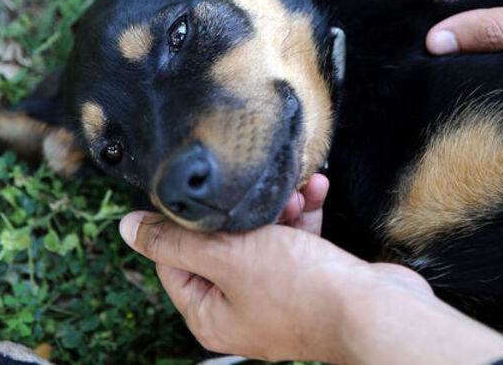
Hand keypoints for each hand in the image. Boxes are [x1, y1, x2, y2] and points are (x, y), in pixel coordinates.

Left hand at [119, 174, 502, 363]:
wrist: (375, 310)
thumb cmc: (303, 291)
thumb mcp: (229, 256)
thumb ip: (176, 239)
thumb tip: (127, 228)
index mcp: (210, 314)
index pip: (174, 260)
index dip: (183, 222)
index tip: (197, 191)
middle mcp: (240, 309)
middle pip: (221, 245)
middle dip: (239, 210)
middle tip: (252, 190)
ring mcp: (277, 295)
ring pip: (262, 238)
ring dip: (277, 206)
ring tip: (292, 189)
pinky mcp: (309, 280)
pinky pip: (295, 240)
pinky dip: (303, 215)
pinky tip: (315, 190)